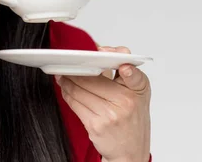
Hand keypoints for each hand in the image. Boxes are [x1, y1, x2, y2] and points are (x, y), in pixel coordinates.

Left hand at [55, 46, 150, 161]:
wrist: (130, 151)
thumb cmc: (132, 119)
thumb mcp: (137, 93)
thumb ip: (123, 72)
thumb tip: (102, 50)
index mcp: (138, 89)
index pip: (133, 74)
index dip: (124, 65)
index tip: (115, 59)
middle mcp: (126, 102)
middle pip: (94, 79)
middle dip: (77, 70)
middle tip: (68, 63)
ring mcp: (110, 114)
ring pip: (80, 90)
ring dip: (68, 80)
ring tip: (63, 75)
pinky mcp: (96, 125)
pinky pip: (75, 103)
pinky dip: (67, 93)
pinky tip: (65, 88)